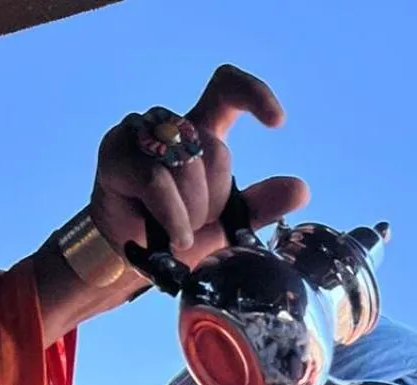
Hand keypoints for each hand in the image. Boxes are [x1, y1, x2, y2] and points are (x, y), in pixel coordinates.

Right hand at [91, 65, 308, 265]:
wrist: (132, 262)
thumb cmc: (177, 236)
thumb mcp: (227, 224)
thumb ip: (259, 205)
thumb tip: (301, 189)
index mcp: (201, 131)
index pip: (228, 90)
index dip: (254, 94)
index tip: (277, 123)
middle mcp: (171, 125)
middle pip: (213, 148)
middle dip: (214, 199)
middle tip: (197, 225)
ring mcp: (141, 134)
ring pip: (186, 165)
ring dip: (190, 212)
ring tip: (178, 233)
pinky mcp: (116, 152)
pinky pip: (157, 181)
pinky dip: (172, 216)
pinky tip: (175, 237)